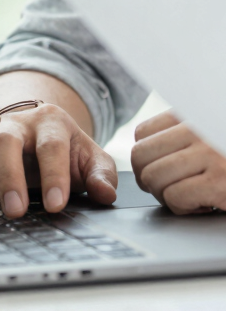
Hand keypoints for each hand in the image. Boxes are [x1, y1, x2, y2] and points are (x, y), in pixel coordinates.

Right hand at [0, 101, 116, 216]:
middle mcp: (18, 124)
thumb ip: (101, 174)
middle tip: (18, 211)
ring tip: (4, 211)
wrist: (36, 133)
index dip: (54, 175)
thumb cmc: (66, 150)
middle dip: (12, 178)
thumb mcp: (88, 156)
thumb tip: (107, 194)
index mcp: (51, 121)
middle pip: (8, 143)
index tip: (56, 205)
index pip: (52, 146)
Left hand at [131, 111, 225, 219]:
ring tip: (196, 195)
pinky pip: (175, 199)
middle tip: (176, 186)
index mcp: (205, 110)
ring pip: (154, 179)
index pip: (144, 131)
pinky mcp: (224, 181)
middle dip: (151, 179)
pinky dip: (186, 210)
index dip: (150, 157)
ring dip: (168, 196)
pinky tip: (210, 204)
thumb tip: (146, 145)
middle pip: (141, 156)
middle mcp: (208, 125)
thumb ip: (193, 129)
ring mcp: (215, 152)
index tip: (168, 167)